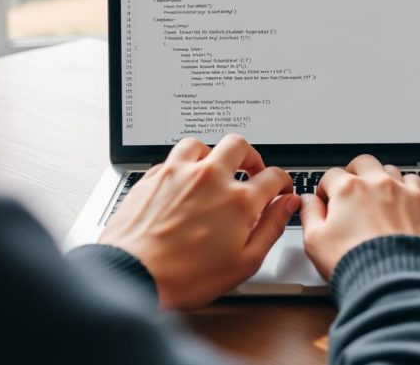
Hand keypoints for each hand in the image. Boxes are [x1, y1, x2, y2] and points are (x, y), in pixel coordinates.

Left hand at [98, 135, 299, 309]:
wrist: (133, 275)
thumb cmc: (185, 275)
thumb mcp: (244, 262)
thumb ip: (271, 228)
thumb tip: (286, 206)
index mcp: (238, 200)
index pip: (273, 176)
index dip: (283, 182)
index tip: (280, 189)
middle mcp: (210, 178)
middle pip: (239, 146)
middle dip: (251, 157)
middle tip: (251, 171)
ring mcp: (179, 173)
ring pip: (202, 144)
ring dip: (213, 154)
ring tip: (214, 170)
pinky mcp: (153, 177)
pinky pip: (172, 158)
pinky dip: (183, 166)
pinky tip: (183, 182)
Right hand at [300, 154, 419, 279]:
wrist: (398, 286)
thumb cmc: (357, 265)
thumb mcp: (316, 242)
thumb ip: (309, 215)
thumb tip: (307, 202)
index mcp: (349, 190)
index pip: (332, 175)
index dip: (326, 188)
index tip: (327, 200)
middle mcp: (380, 185)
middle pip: (366, 163)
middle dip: (357, 173)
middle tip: (354, 191)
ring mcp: (409, 195)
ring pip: (399, 173)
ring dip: (390, 182)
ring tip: (385, 200)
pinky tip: (414, 209)